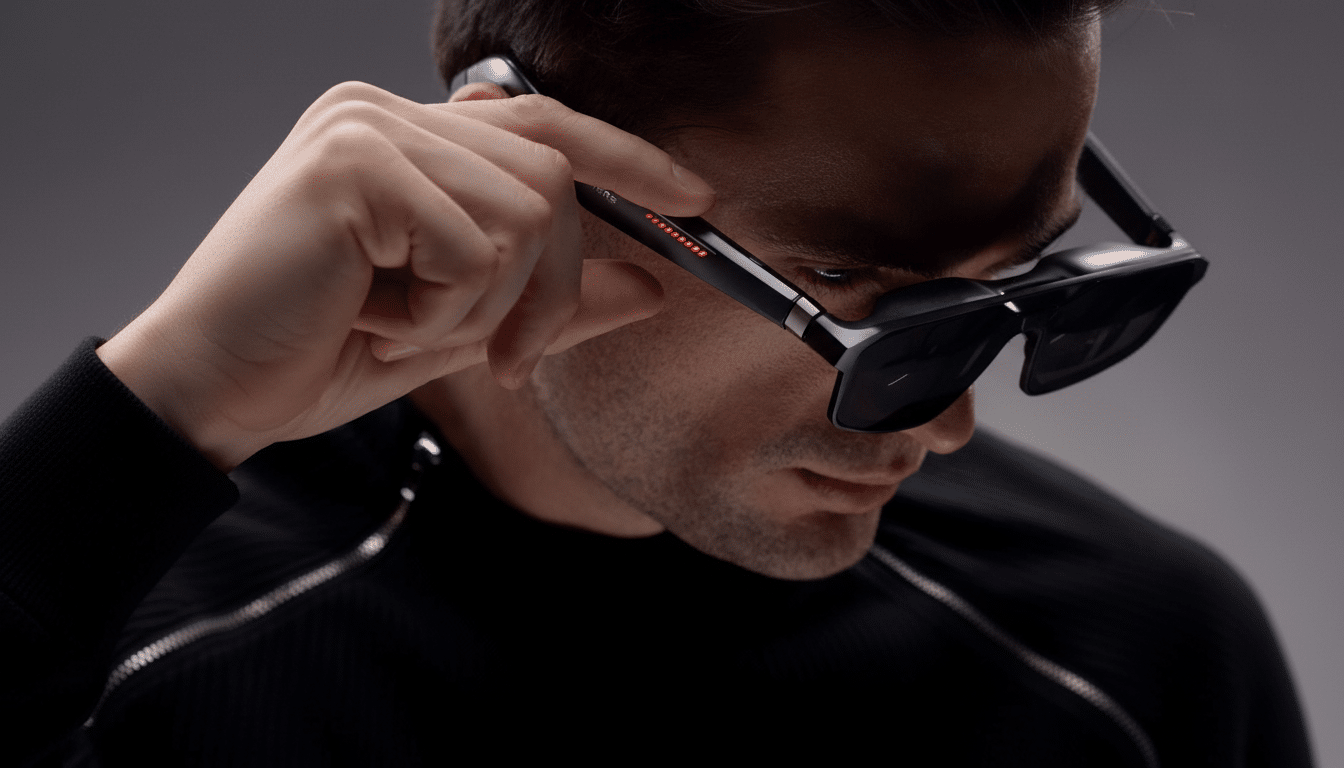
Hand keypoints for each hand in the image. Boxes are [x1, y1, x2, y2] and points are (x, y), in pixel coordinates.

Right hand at [96, 81, 714, 470]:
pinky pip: (473, 247)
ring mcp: (366, 129)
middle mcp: (385, 112)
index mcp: (407, 135)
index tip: (694, 199)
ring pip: (525, 213)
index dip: (628, 157)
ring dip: (487, 306)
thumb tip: (647, 285)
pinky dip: (443, 313)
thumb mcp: (460, 331)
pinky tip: (374, 321)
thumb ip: (551, 301)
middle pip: (552, 174)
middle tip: (507, 361)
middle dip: (553, 286)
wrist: (210, 393)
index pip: (544, 123)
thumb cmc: (317, 354)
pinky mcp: (353, 164)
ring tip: (407, 330)